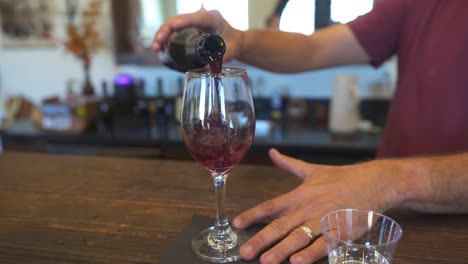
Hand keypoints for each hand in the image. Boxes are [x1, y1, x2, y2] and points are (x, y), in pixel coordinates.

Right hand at [152, 8, 243, 61]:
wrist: (237, 41)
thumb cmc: (234, 44)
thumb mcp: (229, 52)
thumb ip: (219, 59)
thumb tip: (205, 70)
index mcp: (212, 18)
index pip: (193, 18)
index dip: (180, 23)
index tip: (170, 30)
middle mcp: (201, 16)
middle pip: (178, 20)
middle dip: (165, 31)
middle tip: (157, 45)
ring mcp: (194, 20)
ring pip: (173, 24)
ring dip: (162, 34)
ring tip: (155, 48)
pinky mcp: (189, 26)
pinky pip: (175, 29)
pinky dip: (166, 36)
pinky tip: (159, 46)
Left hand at [233, 148, 401, 263]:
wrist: (374, 181)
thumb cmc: (341, 177)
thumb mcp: (312, 170)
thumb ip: (289, 164)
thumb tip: (272, 152)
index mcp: (300, 194)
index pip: (271, 206)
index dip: (253, 215)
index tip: (237, 224)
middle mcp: (308, 207)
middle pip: (281, 225)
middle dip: (261, 239)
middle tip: (244, 253)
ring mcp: (324, 220)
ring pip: (299, 236)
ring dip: (282, 249)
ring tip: (266, 261)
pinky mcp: (341, 231)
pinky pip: (324, 245)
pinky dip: (311, 253)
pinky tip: (297, 262)